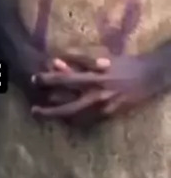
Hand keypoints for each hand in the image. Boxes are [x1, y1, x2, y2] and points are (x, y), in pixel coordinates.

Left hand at [32, 53, 157, 122]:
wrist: (144, 77)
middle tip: (33, 111)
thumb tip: (55, 62)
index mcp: (92, 77)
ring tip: (43, 115)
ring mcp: (102, 109)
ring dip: (59, 118)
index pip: (64, 80)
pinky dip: (74, 122)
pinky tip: (65, 120)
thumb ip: (77, 58)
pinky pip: (87, 122)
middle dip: (49, 111)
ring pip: (76, 119)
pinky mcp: (108, 116)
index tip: (34, 79)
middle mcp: (96, 96)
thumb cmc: (119, 62)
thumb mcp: (99, 54)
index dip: (47, 80)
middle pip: (67, 108)